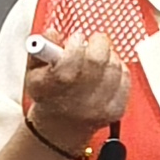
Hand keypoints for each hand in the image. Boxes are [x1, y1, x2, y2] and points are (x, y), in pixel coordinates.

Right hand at [22, 31, 128, 153]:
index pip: (70, 59)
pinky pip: (125, 78)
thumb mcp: (33, 72)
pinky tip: (106, 71)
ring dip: (108, 55)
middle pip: (97, 60)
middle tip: (91, 41)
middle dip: (97, 43)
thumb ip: (41, 48)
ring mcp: (99, 107)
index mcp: (53, 89)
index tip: (75, 38)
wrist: (61, 127)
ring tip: (97, 58)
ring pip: (114, 66)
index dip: (75, 43)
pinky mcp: (116, 109)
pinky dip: (118, 69)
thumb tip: (53, 32)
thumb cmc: (48, 96)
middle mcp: (78, 100)